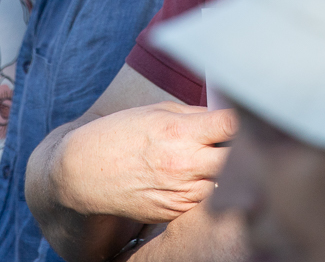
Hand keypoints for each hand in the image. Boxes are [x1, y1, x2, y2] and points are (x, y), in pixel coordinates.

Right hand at [53, 103, 236, 224]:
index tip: (239, 120)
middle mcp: (185, 165)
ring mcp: (182, 192)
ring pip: (223, 183)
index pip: (232, 125)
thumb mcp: (155, 112)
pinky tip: (189, 178)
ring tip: (207, 160)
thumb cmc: (119, 135)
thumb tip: (223, 116)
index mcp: (181, 132)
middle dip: (238, 149)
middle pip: (236, 158)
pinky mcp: (175, 211)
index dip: (241, 120)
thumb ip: (193, 115)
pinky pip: (203, 199)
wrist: (84, 173)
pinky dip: (203, 189)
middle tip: (232, 142)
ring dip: (222, 172)